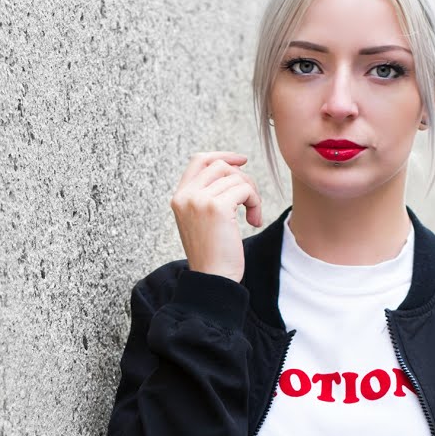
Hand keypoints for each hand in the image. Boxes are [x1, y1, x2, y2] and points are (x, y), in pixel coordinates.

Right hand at [169, 151, 262, 282]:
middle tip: (251, 202)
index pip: (199, 160)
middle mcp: (186, 195)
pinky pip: (245, 190)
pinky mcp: (217, 207)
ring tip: (253, 216)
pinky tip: (253, 221)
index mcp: (179, 197)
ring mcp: (199, 200)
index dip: (223, 156)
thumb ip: (207, 196)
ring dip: (252, 195)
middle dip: (242, 179)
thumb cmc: (212, 255)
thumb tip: (232, 169)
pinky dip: (255, 202)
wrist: (212, 279)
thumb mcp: (202, 221)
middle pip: (221, 166)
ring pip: (236, 177)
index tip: (242, 161)